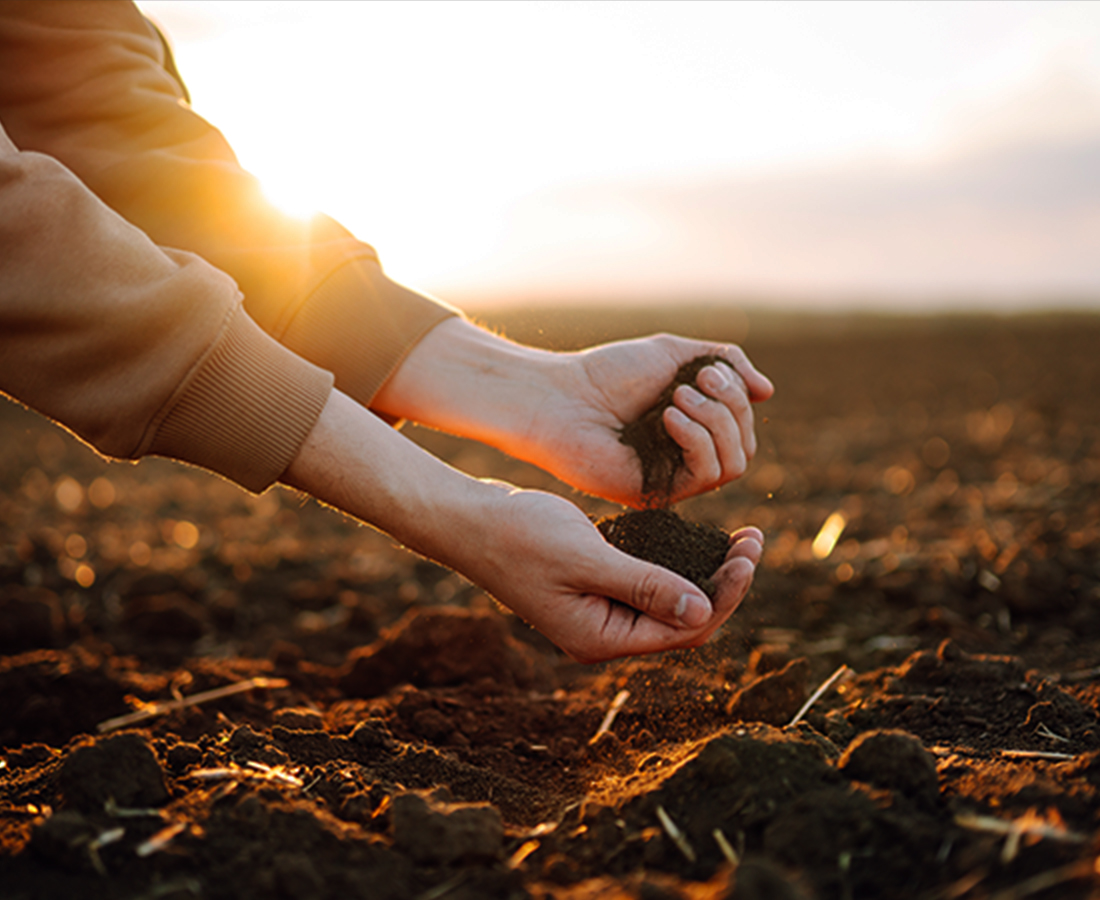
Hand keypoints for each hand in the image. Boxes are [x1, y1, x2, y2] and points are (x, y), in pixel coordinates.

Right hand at [462, 487, 764, 661]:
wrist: (469, 521)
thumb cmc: (519, 537)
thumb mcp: (586, 558)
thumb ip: (644, 586)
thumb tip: (703, 611)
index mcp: (602, 639)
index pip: (685, 630)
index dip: (725, 596)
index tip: (748, 554)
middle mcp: (605, 634)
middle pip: (684, 621)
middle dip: (724, 584)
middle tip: (753, 540)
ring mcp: (599, 612)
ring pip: (670, 602)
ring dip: (706, 573)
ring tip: (740, 538)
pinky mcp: (595, 588)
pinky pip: (649, 584)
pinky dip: (677, 564)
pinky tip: (697, 539)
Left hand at [530, 333, 773, 505]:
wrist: (561, 397)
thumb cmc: (608, 374)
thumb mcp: (676, 354)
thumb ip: (725, 363)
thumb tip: (768, 392)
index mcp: (692, 428)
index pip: (743, 425)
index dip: (737, 397)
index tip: (706, 370)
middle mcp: (687, 458)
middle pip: (746, 445)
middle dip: (730, 407)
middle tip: (694, 382)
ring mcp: (674, 479)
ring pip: (735, 464)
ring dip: (716, 422)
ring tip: (677, 399)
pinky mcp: (659, 494)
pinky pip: (707, 476)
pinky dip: (698, 440)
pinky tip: (669, 418)